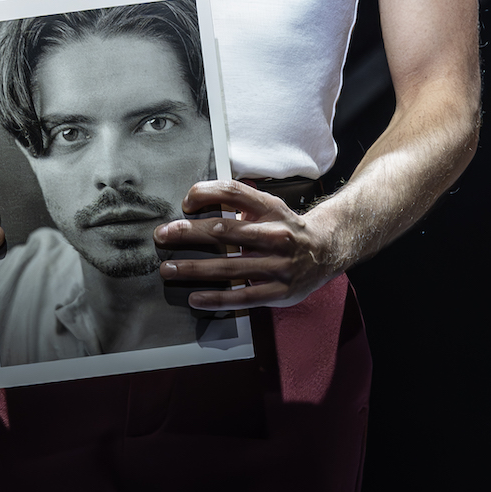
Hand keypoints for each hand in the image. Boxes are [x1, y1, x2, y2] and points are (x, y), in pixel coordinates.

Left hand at [155, 180, 340, 310]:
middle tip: (163, 235)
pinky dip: (216, 298)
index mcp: (271, 209)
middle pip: (224, 230)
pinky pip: (243, 297)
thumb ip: (240, 202)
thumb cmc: (287, 228)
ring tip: (169, 268)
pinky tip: (195, 298)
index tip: (185, 202)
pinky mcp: (279, 291)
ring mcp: (279, 265)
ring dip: (194, 269)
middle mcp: (276, 234)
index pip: (234, 193)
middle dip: (188, 232)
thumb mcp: (269, 207)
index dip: (206, 194)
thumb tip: (197, 200)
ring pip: (229, 267)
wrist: (327, 250)